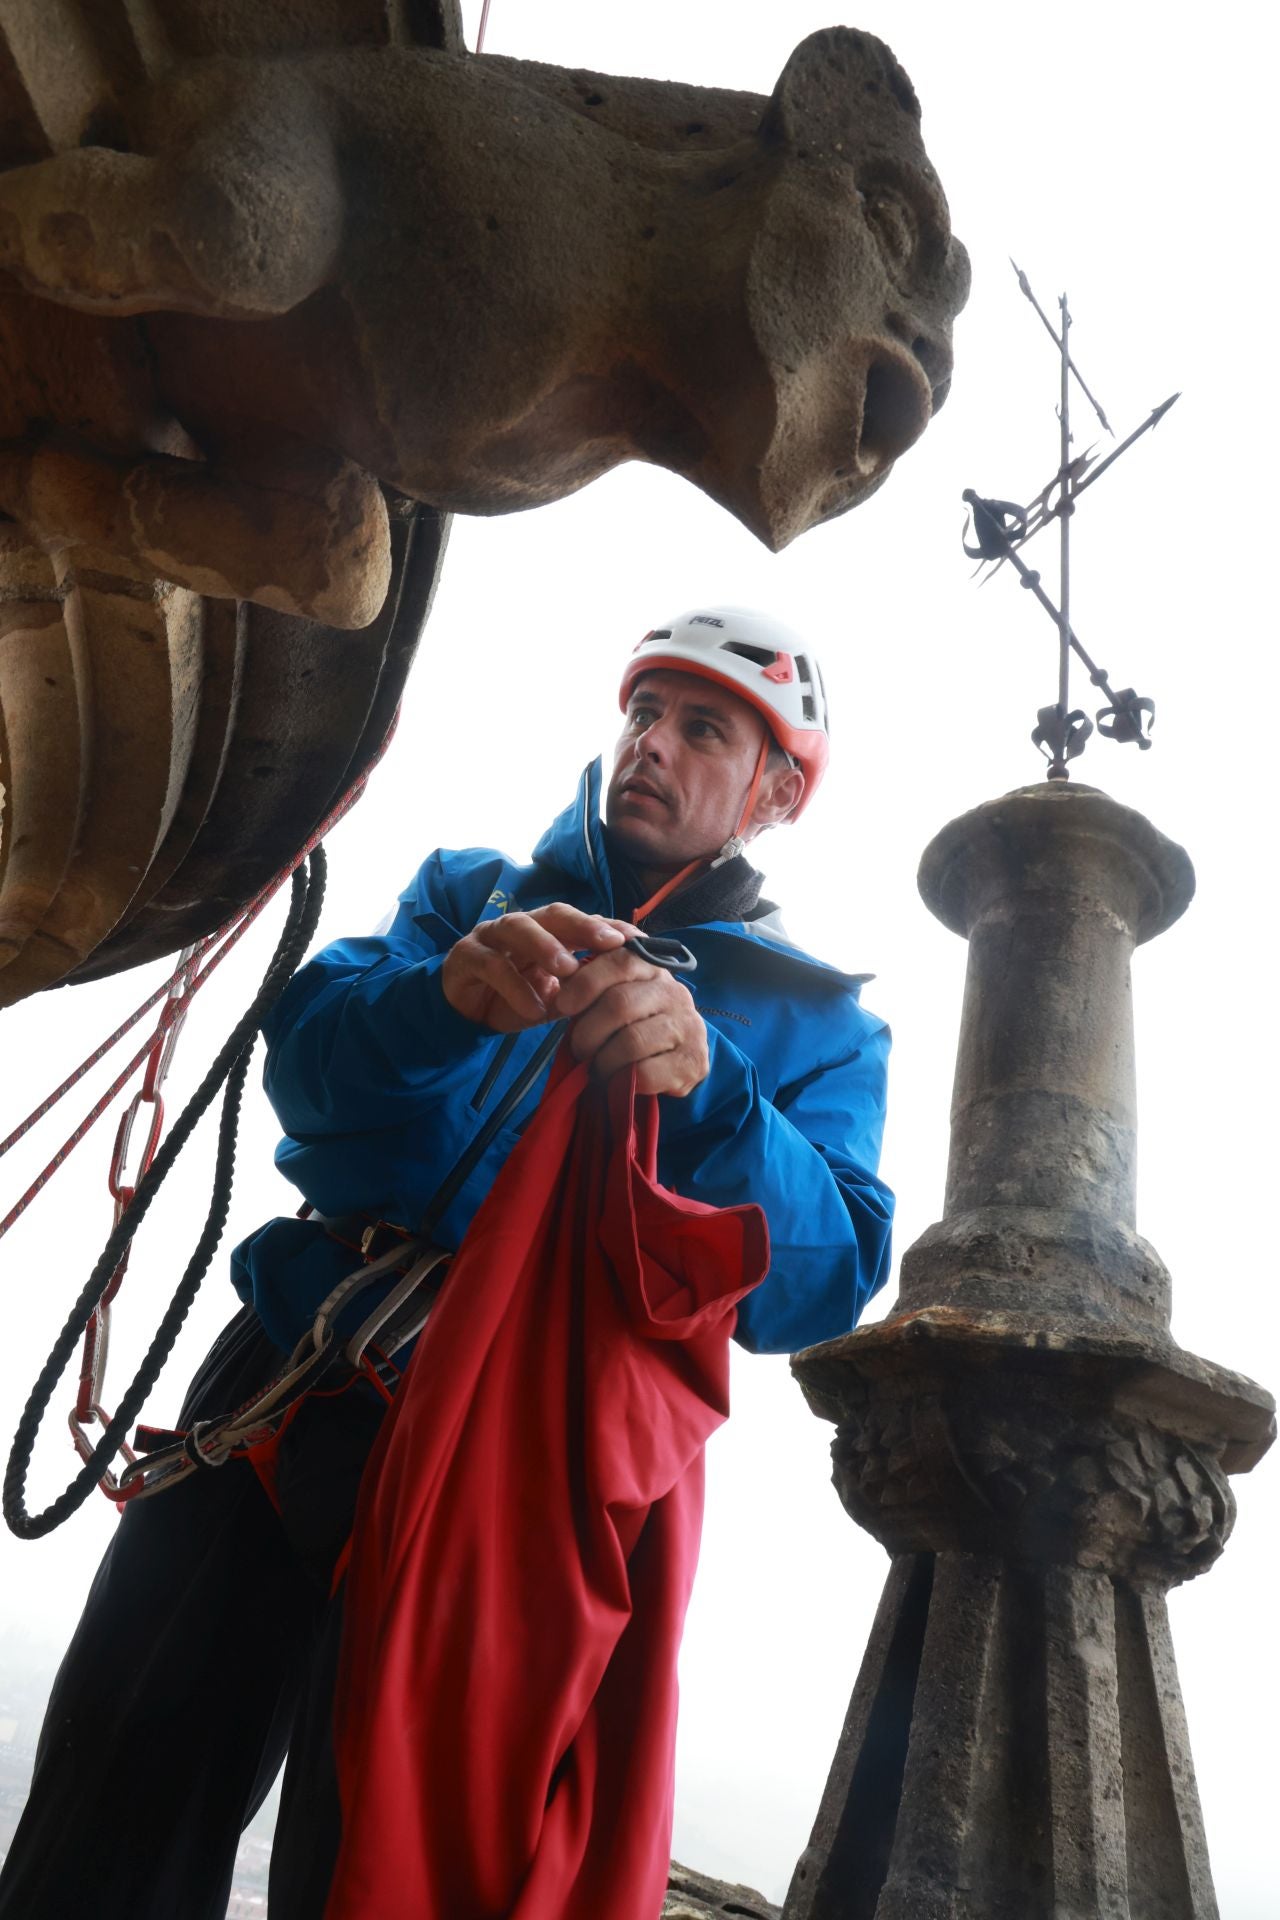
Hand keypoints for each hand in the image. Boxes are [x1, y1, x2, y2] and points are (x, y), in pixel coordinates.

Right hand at [441, 905, 625, 1031]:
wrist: (466, 1014)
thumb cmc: (515, 998)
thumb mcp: (555, 997)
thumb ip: (584, 990)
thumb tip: (628, 989)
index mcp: (547, 931)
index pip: (582, 921)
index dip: (609, 926)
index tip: (638, 939)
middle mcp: (522, 925)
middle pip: (554, 914)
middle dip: (584, 925)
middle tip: (611, 943)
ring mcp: (491, 936)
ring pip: (519, 928)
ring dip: (546, 946)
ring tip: (568, 969)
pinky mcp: (466, 956)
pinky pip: (492, 966)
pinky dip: (515, 987)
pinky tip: (534, 1008)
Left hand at [553, 944, 708, 1095]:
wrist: (676, 1059)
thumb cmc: (634, 1024)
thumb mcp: (614, 997)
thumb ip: (591, 986)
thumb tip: (562, 983)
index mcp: (653, 969)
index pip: (620, 962)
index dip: (586, 982)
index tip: (563, 1005)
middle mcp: (675, 992)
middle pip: (620, 1004)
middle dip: (588, 1032)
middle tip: (579, 1049)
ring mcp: (688, 1026)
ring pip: (631, 1041)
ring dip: (603, 1060)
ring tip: (596, 1068)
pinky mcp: (693, 1061)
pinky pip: (646, 1072)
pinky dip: (623, 1080)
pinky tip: (619, 1081)